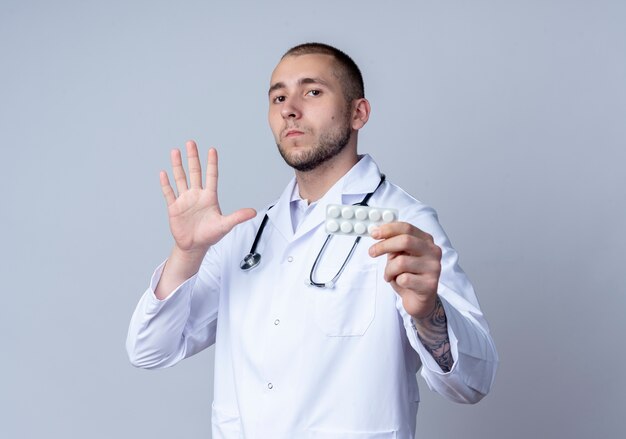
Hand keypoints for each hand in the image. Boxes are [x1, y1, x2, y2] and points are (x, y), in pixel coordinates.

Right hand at [160, 140, 256, 255]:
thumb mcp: (225, 225)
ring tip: (175, 151)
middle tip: (191, 143)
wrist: (194, 246)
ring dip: (177, 165)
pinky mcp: (174, 208)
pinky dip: (166, 184)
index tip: (212, 149)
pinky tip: (163, 173)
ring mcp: (185, 200)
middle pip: (194, 172)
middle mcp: (197, 195)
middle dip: (193, 157)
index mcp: (209, 197)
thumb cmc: (210, 235)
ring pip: (180, 179)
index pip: (211, 176)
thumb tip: (253, 212)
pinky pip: (169, 193)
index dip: (211, 163)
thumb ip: (237, 217)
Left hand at [368, 222, 441, 319]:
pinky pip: (404, 279)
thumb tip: (377, 232)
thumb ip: (393, 245)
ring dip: (389, 270)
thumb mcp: (400, 256)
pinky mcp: (430, 284)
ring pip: (401, 262)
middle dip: (384, 246)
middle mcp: (433, 252)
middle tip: (372, 252)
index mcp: (426, 241)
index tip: (374, 233)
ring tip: (389, 275)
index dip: (388, 229)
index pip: (407, 228)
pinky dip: (396, 281)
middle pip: (405, 241)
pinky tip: (401, 284)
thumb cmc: (409, 275)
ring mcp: (433, 268)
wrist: (420, 301)